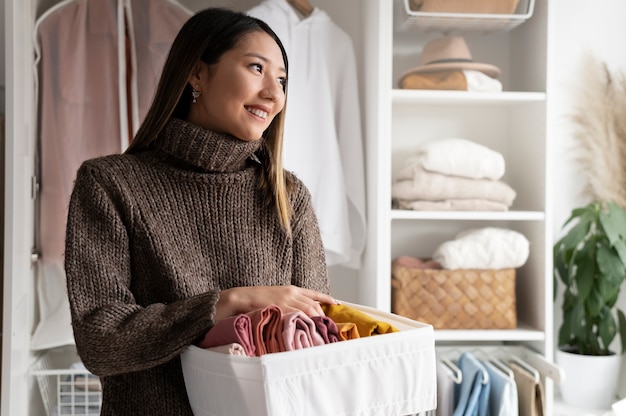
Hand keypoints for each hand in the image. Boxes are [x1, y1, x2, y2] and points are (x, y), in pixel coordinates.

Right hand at [215, 285, 337, 320]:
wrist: (242, 297)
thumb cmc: (258, 298)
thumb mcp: (276, 295)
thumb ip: (288, 301)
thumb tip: (298, 312)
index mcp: (291, 289)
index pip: (313, 293)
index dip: (326, 298)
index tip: (336, 303)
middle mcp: (291, 293)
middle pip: (314, 304)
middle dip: (322, 315)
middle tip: (327, 326)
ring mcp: (286, 300)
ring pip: (308, 310)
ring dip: (315, 321)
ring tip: (321, 331)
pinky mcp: (280, 308)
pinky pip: (296, 316)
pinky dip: (303, 323)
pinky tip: (307, 330)